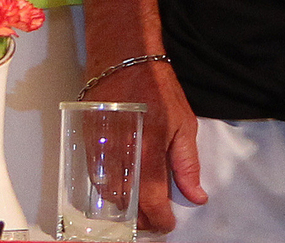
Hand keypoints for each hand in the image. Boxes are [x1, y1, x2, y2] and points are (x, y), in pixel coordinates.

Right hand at [95, 60, 202, 230]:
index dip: (160, 218)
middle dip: (142, 217)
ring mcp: (102, 149)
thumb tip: (196, 195)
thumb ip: (187, 164)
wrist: (124, 59)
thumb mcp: (185, 123)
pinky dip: (109, 190)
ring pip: (109, 195)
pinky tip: (122, 189)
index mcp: (150, 147)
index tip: (166, 225)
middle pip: (128, 202)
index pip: (152, 198)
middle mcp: (122, 152)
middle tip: (154, 218)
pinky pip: (96, 179)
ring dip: (124, 207)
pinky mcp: (88, 144)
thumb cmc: (157, 88)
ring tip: (140, 207)